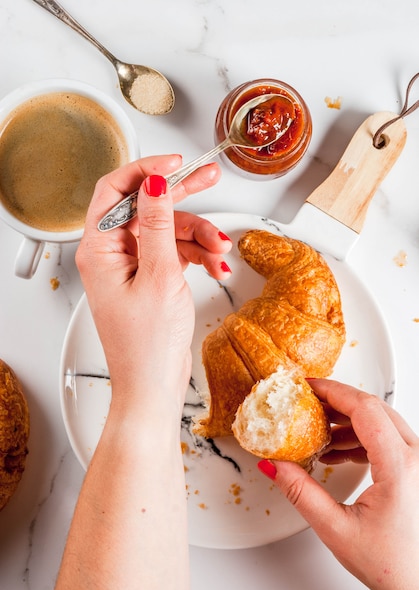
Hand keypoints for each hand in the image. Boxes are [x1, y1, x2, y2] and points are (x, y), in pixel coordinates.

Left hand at [76, 154, 231, 408]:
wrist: (153, 386)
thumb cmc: (146, 345)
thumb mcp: (159, 276)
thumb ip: (157, 224)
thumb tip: (154, 182)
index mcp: (99, 249)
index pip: (115, 190)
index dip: (145, 170)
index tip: (174, 163)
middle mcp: (111, 254)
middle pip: (146, 206)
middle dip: (181, 195)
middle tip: (209, 177)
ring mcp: (131, 266)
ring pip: (167, 231)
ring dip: (198, 236)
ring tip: (222, 250)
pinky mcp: (148, 278)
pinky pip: (173, 253)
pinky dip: (196, 255)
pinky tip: (216, 265)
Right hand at [258, 379, 418, 589]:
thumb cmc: (391, 565)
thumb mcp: (336, 528)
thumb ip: (300, 492)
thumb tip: (273, 464)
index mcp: (400, 466)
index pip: (364, 409)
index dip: (333, 391)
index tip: (308, 386)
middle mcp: (415, 457)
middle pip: (373, 409)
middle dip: (337, 401)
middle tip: (307, 402)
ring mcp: (418, 462)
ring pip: (381, 421)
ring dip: (347, 421)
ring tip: (316, 431)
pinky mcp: (414, 469)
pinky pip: (386, 438)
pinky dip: (359, 437)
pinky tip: (335, 451)